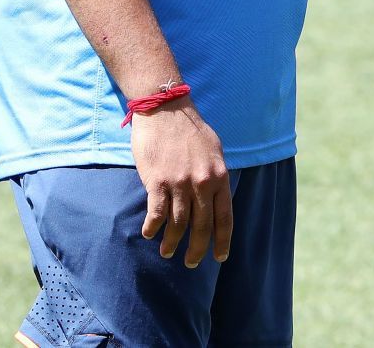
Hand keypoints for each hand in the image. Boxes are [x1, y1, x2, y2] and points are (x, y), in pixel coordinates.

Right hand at [132, 96, 232, 267]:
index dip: (222, 240)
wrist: (166, 110)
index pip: (224, 217)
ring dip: (172, 242)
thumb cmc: (190, 129)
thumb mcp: (214, 150)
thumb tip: (217, 195)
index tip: (220, 257)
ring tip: (167, 253)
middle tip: (191, 263)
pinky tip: (149, 234)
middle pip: (201, 226)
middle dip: (197, 249)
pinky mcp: (157, 181)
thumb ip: (216, 175)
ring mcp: (180, 183)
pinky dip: (153, 227)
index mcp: (220, 176)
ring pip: (178, 224)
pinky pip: (157, 213)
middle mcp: (202, 183)